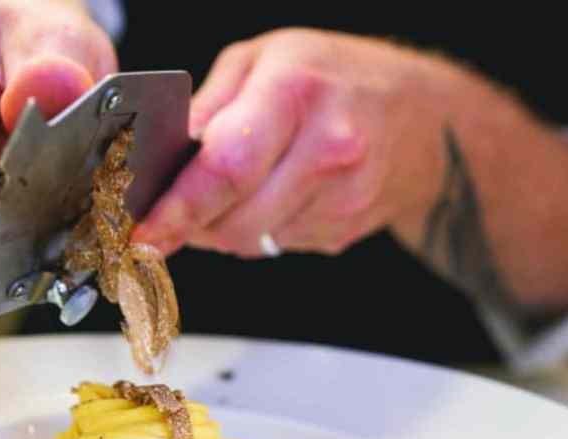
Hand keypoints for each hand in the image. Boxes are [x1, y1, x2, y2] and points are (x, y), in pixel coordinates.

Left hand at [133, 29, 445, 257]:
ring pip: (250, 242)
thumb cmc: (334, 77)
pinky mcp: (346, 231)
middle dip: (195, 223)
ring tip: (243, 186)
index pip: (226, 167)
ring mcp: (344, 196)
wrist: (424, 117)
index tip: (144, 236)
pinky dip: (260, 229)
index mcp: (296, 93)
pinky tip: (278, 195)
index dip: (178, 209)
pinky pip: (276, 246)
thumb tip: (158, 163)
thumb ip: (206, 111)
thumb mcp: (261, 61)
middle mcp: (328, 148)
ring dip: (226, 227)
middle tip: (183, 203)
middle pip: (234, 220)